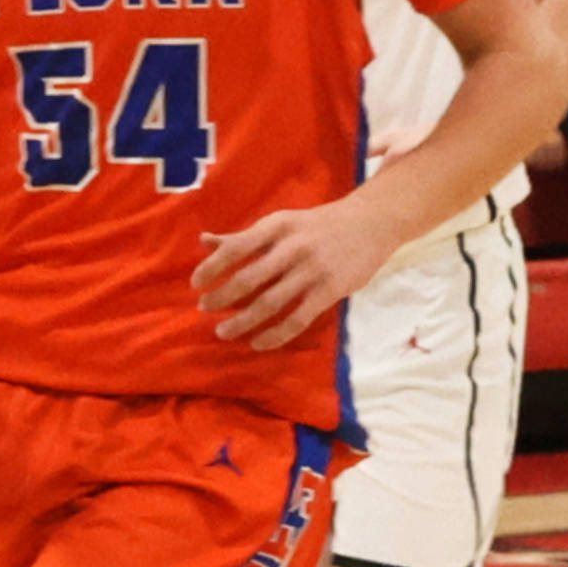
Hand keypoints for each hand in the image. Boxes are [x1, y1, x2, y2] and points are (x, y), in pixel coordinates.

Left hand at [190, 195, 398, 349]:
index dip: (212, 267)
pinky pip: (297, 320)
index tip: (196, 283)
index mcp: (277, 226)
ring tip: (224, 331)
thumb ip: (244, 236)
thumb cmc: (318, 224)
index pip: (236, 247)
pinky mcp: (329, 291)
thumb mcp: (281, 223)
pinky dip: (274, 335)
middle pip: (249, 278)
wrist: (371, 223)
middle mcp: (293, 247)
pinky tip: (258, 343)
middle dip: (222, 297)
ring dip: (242, 321)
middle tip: (204, 309)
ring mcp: (312, 270)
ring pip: (269, 303)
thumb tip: (203, 241)